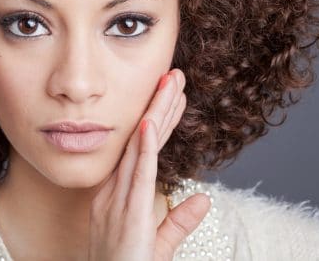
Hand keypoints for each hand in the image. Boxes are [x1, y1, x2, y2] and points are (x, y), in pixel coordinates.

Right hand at [88, 69, 210, 260]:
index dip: (158, 122)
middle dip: (158, 107)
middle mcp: (116, 191)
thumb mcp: (158, 243)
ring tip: (169, 85)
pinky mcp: (127, 214)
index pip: (143, 150)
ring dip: (155, 115)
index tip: (172, 96)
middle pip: (141, 142)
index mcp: (120, 195)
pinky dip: (143, 149)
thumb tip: (202, 198)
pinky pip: (136, 176)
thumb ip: (179, 220)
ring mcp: (119, 201)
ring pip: (140, 150)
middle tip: (173, 76)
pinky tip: (149, 124)